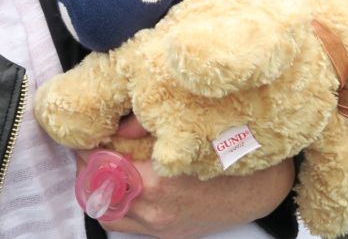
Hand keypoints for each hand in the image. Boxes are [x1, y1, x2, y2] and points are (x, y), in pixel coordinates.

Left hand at [77, 113, 294, 238]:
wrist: (264, 188)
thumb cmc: (231, 149)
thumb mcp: (189, 126)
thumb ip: (146, 122)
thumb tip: (116, 120)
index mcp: (157, 182)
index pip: (99, 163)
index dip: (86, 142)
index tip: (84, 126)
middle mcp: (154, 209)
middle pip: (95, 187)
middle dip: (87, 160)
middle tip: (89, 138)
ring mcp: (159, 227)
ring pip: (105, 209)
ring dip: (96, 183)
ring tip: (101, 159)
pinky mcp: (165, 235)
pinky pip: (124, 223)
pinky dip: (114, 201)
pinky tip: (121, 179)